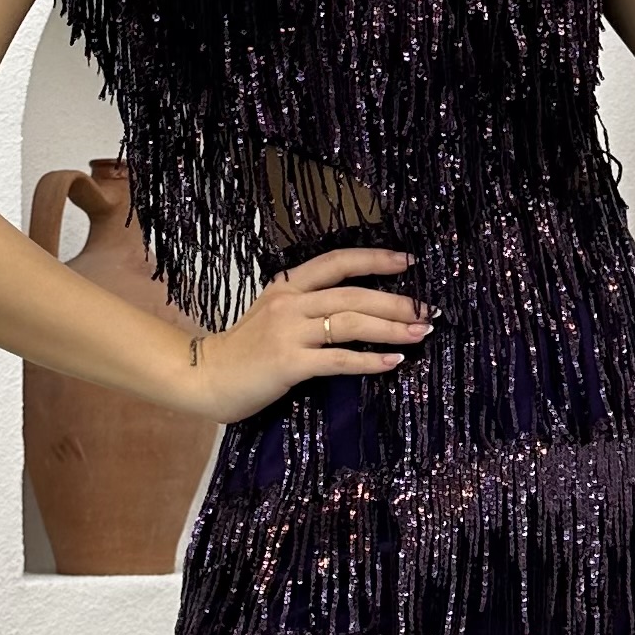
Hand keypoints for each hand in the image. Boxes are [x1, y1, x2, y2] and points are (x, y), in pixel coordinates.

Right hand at [185, 243, 433, 420]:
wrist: (207, 376)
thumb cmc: (245, 349)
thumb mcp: (273, 313)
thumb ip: (307, 304)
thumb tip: (358, 307)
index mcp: (287, 285)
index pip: (337, 261)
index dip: (374, 259)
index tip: (408, 262)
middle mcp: (290, 303)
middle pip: (353, 294)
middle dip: (396, 301)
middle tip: (427, 311)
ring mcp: (288, 333)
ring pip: (350, 323)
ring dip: (390, 329)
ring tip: (419, 334)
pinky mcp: (289, 364)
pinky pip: (338, 360)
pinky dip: (369, 361)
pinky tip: (393, 363)